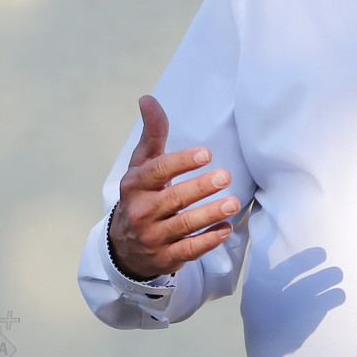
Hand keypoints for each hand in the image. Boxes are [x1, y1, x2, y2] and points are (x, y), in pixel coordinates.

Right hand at [108, 95, 240, 280]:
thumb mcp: (142, 165)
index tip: (206, 153)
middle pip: (173, 199)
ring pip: (183, 226)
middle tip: (226, 176)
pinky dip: (208, 241)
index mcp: (135, 185)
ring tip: (233, 203)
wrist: (124, 245)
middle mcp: (140, 212)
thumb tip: (147, 98)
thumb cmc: (142, 194)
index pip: (157, 171)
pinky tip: (226, 229)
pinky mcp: (164, 258)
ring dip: (209, 214)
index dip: (180, 162)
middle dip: (200, 188)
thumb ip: (152, 134)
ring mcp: (152, 237)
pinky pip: (188, 250)